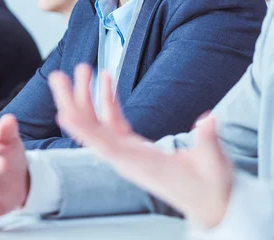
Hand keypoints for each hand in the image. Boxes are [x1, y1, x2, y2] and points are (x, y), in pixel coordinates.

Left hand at [49, 64, 232, 228]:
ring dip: (87, 97)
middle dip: (72, 103)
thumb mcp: (214, 165)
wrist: (211, 204)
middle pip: (91, 131)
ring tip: (81, 69)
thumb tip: (209, 120)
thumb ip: (209, 142)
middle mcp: (126, 159)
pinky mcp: (134, 147)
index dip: (84, 129)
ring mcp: (127, 152)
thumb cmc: (211, 187)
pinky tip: (106, 80)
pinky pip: (113, 122)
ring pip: (98, 124)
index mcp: (140, 164)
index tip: (64, 112)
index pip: (105, 145)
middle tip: (58, 77)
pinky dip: (107, 101)